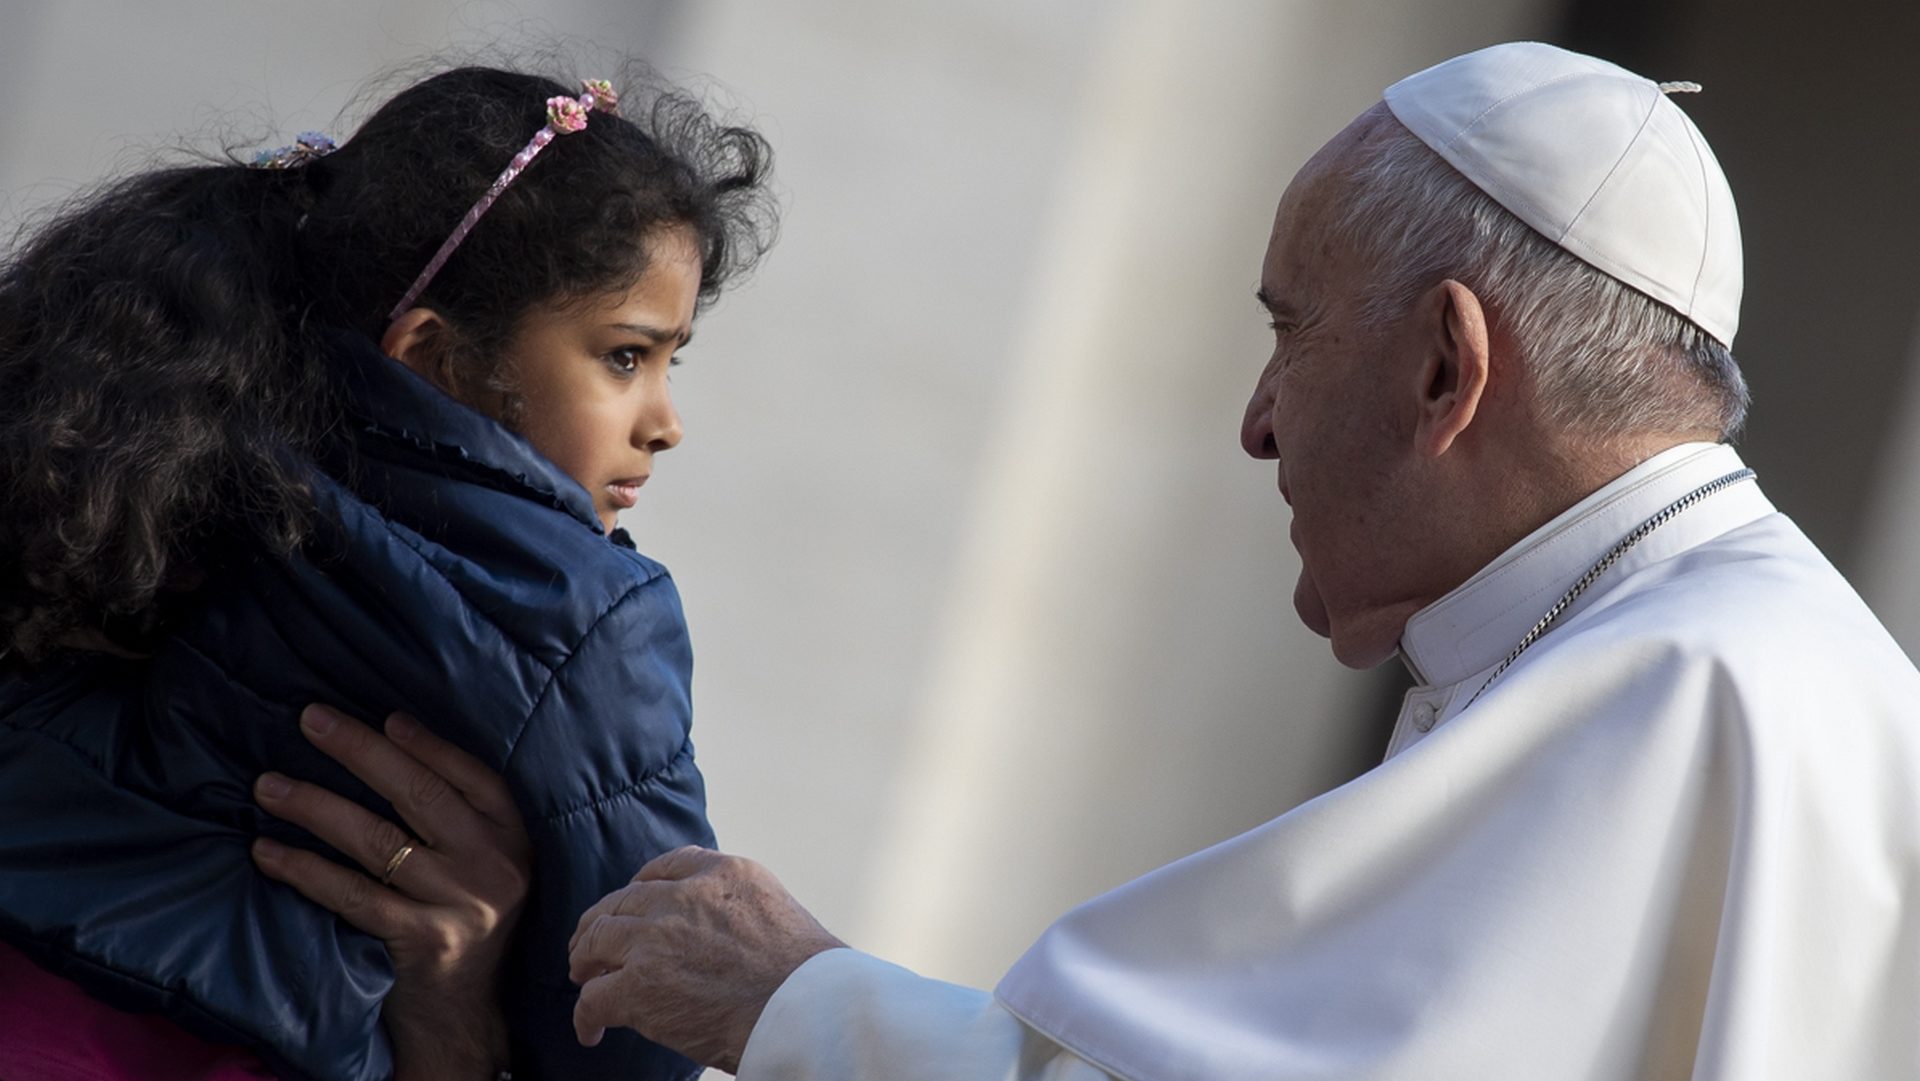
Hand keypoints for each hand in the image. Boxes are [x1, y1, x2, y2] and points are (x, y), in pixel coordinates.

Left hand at [251, 705, 531, 1080]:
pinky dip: (304, 869)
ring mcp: (458, 904)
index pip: (472, 775)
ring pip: (376, 840)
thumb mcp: (483, 864)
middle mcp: (492, 867)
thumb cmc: (463, 922)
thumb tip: (391, 732)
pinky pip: (350, 894)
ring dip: (314, 806)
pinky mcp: (419, 939)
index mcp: (512, 839)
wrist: (462, 1014)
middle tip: (310, 720)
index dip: (426, 743)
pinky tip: (268, 852)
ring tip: (268, 786)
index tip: (381, 717)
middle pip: (420, 793)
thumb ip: (456, 813)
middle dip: (359, 750)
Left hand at [567, 847, 845, 1072]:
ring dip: (585, 959)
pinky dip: (586, 1015)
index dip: (640, 888)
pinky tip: (591, 1029)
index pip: (665, 867)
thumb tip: (711, 930)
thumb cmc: (803, 977)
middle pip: (623, 901)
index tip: (633, 905)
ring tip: (582, 976)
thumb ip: (735, 905)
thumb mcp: (774, 910)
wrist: (805, 1011)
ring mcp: (656, 939)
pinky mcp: (639, 985)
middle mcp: (684, 898)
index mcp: (722, 874)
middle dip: (602, 922)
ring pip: (598, 940)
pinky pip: (594, 997)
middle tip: (591, 945)